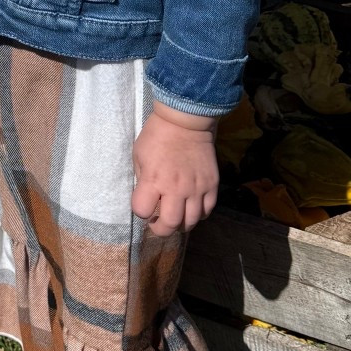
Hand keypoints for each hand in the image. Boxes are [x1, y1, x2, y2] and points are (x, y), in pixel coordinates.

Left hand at [131, 104, 219, 237]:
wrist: (185, 121)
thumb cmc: (157, 136)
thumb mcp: (139, 155)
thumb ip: (142, 180)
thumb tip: (146, 198)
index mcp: (153, 180)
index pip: (142, 211)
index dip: (140, 211)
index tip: (143, 206)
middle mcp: (176, 188)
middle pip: (170, 224)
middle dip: (161, 229)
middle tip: (159, 223)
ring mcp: (196, 188)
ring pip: (191, 222)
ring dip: (181, 224)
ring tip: (176, 218)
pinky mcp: (211, 184)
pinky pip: (207, 210)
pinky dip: (199, 214)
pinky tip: (192, 209)